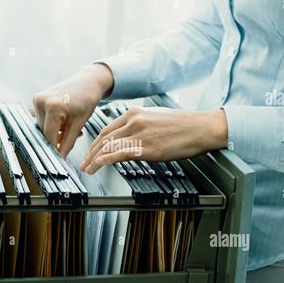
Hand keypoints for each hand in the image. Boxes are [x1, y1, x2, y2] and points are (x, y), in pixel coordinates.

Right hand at [32, 64, 113, 157]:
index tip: (60, 157)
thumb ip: (68, 142)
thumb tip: (61, 157)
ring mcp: (37, 99)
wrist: (88, 82)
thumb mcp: (80, 123)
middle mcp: (42, 101)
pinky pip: (42, 118)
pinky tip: (64, 118)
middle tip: (73, 133)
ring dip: (55, 130)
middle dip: (57, 137)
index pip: (50, 136)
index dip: (55, 148)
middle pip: (45, 132)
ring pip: (43, 126)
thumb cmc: (87, 99)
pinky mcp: (37, 98)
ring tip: (70, 123)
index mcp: (53, 107)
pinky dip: (52, 122)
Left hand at [80, 106, 227, 173]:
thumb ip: (140, 126)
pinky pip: (119, 154)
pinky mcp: (146, 147)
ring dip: (94, 159)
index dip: (96, 143)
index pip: (107, 129)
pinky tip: (97, 165)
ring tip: (87, 169)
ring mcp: (139, 134)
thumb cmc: (183, 125)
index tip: (91, 151)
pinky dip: (104, 160)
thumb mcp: (155, 119)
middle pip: (104, 138)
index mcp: (134, 113)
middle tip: (84, 163)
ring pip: (108, 147)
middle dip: (91, 152)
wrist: (200, 128)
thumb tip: (131, 137)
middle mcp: (133, 121)